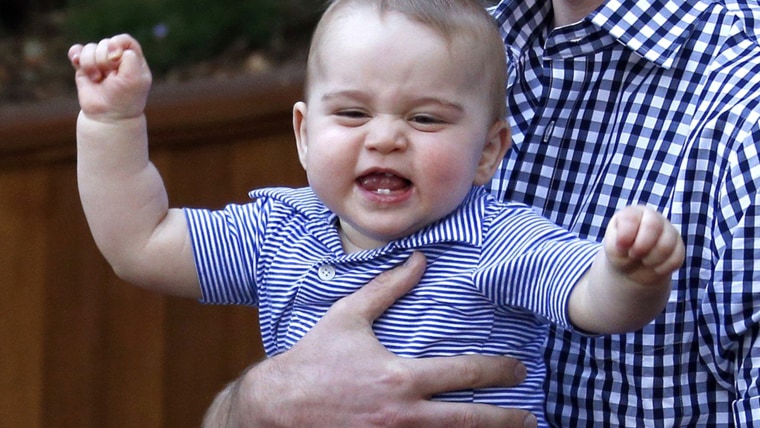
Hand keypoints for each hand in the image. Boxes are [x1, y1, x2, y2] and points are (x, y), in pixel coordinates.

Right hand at [68, 33, 151, 120]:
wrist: (108, 117)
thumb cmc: (125, 99)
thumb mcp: (136, 79)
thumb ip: (130, 58)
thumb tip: (113, 46)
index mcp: (133, 59)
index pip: (124, 40)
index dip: (117, 44)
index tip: (116, 58)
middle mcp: (116, 58)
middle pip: (105, 43)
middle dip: (104, 59)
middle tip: (110, 78)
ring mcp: (100, 62)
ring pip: (89, 47)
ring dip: (90, 63)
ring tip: (97, 79)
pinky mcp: (84, 68)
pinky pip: (76, 51)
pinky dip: (75, 54)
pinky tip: (76, 62)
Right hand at [205, 252, 536, 427]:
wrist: (277, 406)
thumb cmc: (314, 359)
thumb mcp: (349, 316)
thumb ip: (388, 288)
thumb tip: (419, 260)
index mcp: (400, 377)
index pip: (464, 373)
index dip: (498, 371)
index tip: (519, 369)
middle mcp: (403, 415)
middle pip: (471, 420)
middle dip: (507, 418)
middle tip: (530, 416)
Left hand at [605, 205, 684, 283]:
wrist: (633, 269)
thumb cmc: (620, 253)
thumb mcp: (612, 248)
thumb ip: (619, 242)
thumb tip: (625, 242)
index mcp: (633, 213)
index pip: (632, 218)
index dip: (626, 235)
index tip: (621, 247)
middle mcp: (653, 218)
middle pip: (653, 226)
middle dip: (640, 246)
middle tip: (633, 255)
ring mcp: (669, 232)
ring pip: (666, 244)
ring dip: (651, 260)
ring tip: (643, 261)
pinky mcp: (679, 248)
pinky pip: (675, 259)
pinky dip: (662, 268)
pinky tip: (654, 268)